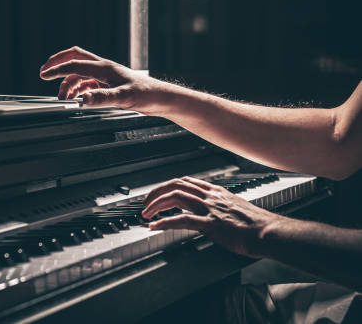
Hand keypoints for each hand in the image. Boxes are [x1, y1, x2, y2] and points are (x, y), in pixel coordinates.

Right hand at [39, 46, 171, 114]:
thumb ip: (102, 98)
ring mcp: (105, 75)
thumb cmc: (146, 94)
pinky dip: (77, 88)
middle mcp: (103, 68)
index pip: (74, 64)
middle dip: (57, 63)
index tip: (43, 75)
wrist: (159, 97)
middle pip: (74, 58)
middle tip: (43, 72)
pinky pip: (86, 82)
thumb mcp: (123, 98)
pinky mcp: (108, 83)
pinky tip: (76, 98)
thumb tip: (83, 99)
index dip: (57, 70)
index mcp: (104, 68)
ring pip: (79, 72)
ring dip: (67, 83)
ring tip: (62, 97)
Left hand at [142, 176, 283, 257]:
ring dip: (156, 205)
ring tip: (146, 214)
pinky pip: (182, 220)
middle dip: (157, 193)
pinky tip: (155, 226)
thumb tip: (211, 210)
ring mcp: (210, 209)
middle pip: (176, 185)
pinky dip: (164, 222)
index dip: (168, 186)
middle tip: (145, 203)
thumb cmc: (256, 224)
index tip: (158, 193)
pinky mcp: (211, 225)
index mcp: (216, 192)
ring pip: (175, 198)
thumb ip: (220, 205)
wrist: (269, 232)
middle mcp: (210, 196)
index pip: (185, 181)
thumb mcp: (235, 207)